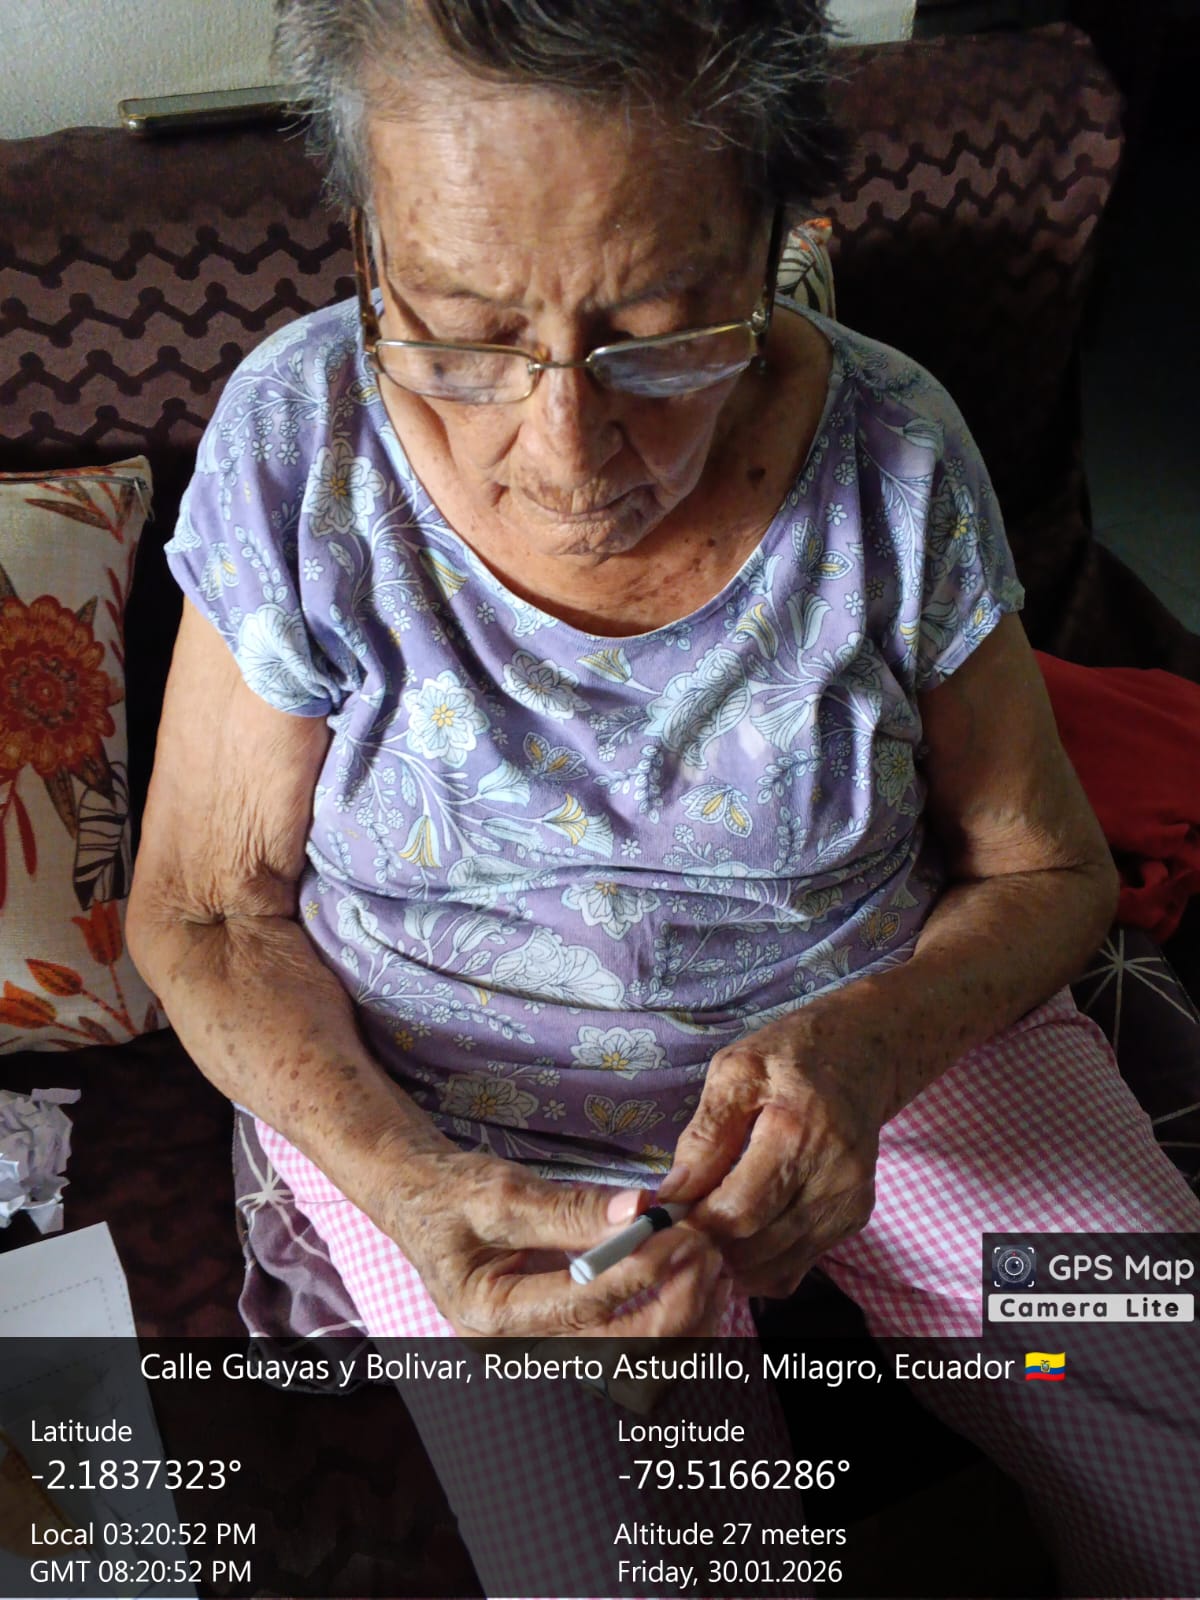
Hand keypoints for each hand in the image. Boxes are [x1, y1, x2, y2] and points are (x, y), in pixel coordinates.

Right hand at [374, 1144, 729, 1340]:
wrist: (421, 1202)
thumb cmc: (450, 1194)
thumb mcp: (499, 1191)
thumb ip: (570, 1207)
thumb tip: (640, 1209)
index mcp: (491, 1318)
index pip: (585, 1307)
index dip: (642, 1272)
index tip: (683, 1234)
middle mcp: (518, 1347)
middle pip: (618, 1349)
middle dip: (674, 1303)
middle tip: (708, 1249)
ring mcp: (542, 1346)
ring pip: (631, 1356)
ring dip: (681, 1316)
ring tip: (713, 1265)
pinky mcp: (564, 1332)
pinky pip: (626, 1340)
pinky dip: (665, 1314)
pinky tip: (693, 1282)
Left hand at [657, 1003, 894, 1297]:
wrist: (862, 1054)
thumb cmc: (791, 1056)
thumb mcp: (735, 1071)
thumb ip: (705, 1134)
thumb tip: (673, 1195)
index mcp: (798, 1132)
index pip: (739, 1211)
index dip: (694, 1226)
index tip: (663, 1218)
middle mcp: (833, 1177)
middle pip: (756, 1247)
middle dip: (707, 1246)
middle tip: (678, 1226)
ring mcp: (848, 1203)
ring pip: (775, 1267)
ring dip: (731, 1261)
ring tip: (705, 1229)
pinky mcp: (853, 1220)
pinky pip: (795, 1266)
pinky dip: (759, 1263)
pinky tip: (739, 1235)